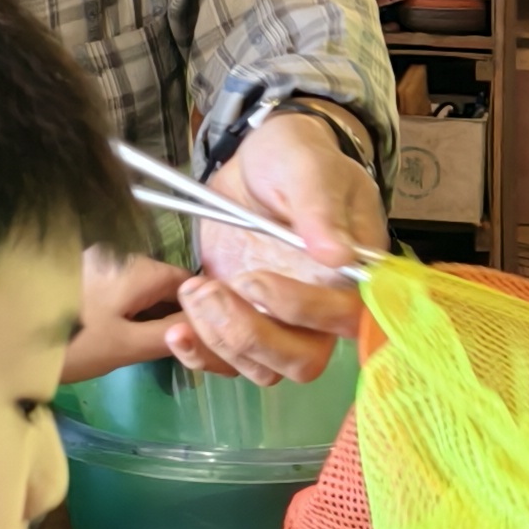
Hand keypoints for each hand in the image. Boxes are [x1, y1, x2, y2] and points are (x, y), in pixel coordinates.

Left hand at [62, 244, 191, 381]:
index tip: (197, 341)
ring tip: (141, 343)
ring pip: (140, 287)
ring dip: (147, 313)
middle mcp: (121, 255)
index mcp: (138, 267)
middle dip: (170, 314)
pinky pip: (118, 288)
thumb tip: (203, 325)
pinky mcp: (80, 272)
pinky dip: (125, 308)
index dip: (197, 312)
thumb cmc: (71, 343)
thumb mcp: (127, 346)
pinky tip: (115, 331)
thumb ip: (169, 333)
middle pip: (163, 283)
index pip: (188, 283)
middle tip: (169, 349)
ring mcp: (98, 261)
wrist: (7, 335)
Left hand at [175, 111, 385, 385]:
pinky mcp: (243, 323)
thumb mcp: (306, 168)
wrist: (253, 165)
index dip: (304, 313)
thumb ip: (320, 209)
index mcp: (351, 274)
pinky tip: (178, 329)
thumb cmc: (292, 158)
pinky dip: (201, 355)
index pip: (346, 319)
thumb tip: (339, 256)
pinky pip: (228, 363)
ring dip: (221, 341)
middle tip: (213, 291)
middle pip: (304, 361)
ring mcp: (280, 322)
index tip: (255, 279)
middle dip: (253, 336)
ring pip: (263, 369)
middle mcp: (322, 310)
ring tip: (193, 290)